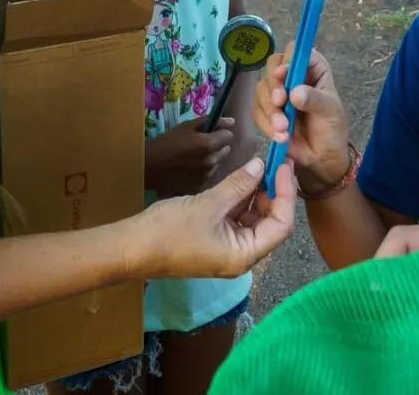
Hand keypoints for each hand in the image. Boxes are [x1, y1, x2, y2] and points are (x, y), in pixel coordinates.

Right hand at [130, 157, 295, 279]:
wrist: (133, 247)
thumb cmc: (171, 230)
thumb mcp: (208, 204)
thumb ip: (238, 185)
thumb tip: (261, 164)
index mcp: (245, 255)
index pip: (281, 225)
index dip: (286, 193)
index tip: (284, 166)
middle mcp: (241, 255)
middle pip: (271, 222)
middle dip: (274, 192)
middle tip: (274, 162)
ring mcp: (228, 248)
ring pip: (254, 219)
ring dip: (257, 193)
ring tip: (260, 166)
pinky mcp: (215, 239)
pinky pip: (237, 219)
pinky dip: (241, 199)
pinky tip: (242, 178)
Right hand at [145, 117, 233, 197]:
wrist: (148, 167)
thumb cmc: (166, 142)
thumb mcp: (186, 126)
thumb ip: (211, 122)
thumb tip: (232, 122)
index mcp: (209, 144)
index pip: (228, 136)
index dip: (219, 133)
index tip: (209, 133)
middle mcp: (211, 162)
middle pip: (225, 150)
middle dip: (217, 146)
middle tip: (199, 146)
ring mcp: (206, 176)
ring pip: (217, 163)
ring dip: (210, 159)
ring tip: (192, 159)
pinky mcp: (200, 187)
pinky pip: (209, 176)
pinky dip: (203, 172)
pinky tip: (189, 170)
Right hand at [253, 43, 348, 192]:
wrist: (321, 159)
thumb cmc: (332, 130)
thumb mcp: (330, 112)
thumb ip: (315, 100)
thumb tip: (295, 93)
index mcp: (313, 69)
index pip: (297, 51)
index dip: (288, 59)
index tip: (284, 75)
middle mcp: (293, 77)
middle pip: (273, 65)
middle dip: (274, 85)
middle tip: (280, 102)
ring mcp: (278, 93)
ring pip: (262, 88)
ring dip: (270, 110)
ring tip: (284, 129)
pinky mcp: (266, 111)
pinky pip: (257, 110)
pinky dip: (265, 123)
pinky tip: (279, 136)